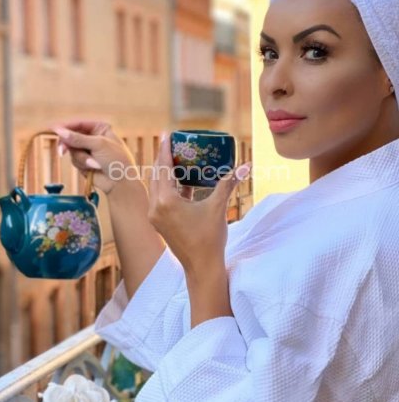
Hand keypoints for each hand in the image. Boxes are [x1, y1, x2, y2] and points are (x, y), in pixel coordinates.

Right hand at [51, 120, 137, 194]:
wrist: (120, 183)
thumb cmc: (116, 161)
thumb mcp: (98, 145)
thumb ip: (78, 138)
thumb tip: (59, 131)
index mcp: (100, 128)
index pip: (79, 124)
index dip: (66, 126)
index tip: (54, 129)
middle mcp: (93, 137)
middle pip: (71, 136)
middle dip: (69, 144)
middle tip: (62, 151)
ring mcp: (88, 150)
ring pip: (72, 149)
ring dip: (81, 158)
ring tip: (94, 164)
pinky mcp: (84, 161)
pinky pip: (74, 160)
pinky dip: (82, 164)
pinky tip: (93, 168)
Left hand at [147, 133, 250, 278]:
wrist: (202, 268)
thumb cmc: (209, 238)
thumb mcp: (218, 208)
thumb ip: (228, 184)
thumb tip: (246, 165)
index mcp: (166, 201)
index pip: (163, 167)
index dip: (165, 149)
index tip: (167, 133)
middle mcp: (155, 207)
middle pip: (156, 174)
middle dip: (163, 157)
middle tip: (172, 142)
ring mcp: (155, 216)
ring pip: (156, 186)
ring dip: (165, 172)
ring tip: (176, 157)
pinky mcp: (159, 222)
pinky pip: (160, 197)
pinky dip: (168, 186)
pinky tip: (181, 180)